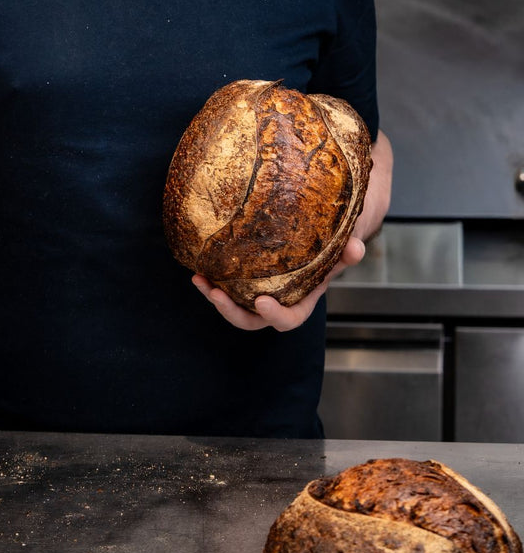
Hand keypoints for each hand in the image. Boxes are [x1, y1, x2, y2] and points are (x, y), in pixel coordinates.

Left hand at [192, 234, 366, 331]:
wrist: (320, 232)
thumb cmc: (332, 242)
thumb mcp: (343, 246)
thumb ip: (348, 251)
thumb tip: (356, 248)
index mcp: (302, 299)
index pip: (289, 319)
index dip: (276, 316)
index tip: (262, 302)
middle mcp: (279, 300)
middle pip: (253, 321)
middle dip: (232, 312)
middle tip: (216, 294)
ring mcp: (259, 290)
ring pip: (235, 306)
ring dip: (215, 297)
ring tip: (199, 280)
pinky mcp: (245, 278)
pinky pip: (226, 287)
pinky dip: (211, 281)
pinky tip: (198, 267)